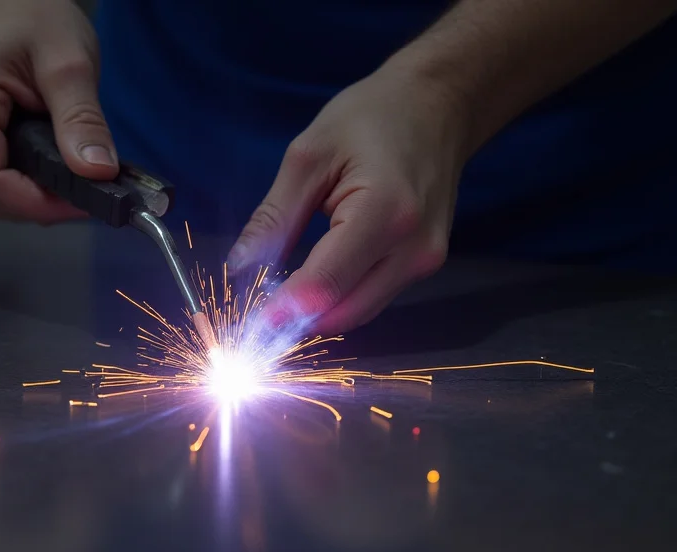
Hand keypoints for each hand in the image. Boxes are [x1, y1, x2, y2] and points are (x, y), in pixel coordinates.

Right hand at [0, 0, 115, 222]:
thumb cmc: (30, 11)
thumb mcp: (70, 60)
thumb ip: (82, 119)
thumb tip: (96, 171)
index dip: (37, 204)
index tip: (83, 200)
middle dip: (41, 201)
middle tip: (89, 187)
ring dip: (36, 193)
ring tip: (75, 171)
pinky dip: (27, 180)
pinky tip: (55, 164)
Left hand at [229, 63, 468, 334]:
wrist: (438, 106)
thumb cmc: (372, 117)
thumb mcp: (308, 157)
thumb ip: (274, 217)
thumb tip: (239, 267)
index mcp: (384, 214)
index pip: (323, 286)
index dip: (280, 311)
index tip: (244, 319)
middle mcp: (413, 250)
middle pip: (342, 313)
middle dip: (295, 319)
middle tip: (254, 307)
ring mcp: (425, 262)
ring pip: (358, 313)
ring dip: (316, 312)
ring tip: (278, 293)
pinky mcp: (426, 265)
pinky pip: (373, 297)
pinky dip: (338, 298)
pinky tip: (312, 281)